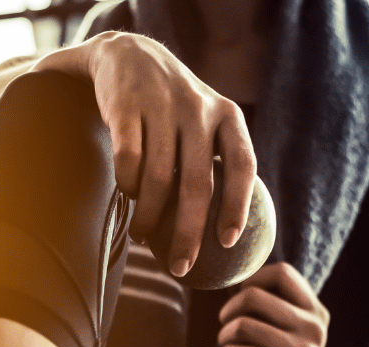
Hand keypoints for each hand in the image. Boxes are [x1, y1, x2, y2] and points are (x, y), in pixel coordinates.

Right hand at [37, 32, 255, 276]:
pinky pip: (128, 163)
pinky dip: (127, 187)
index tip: (229, 243)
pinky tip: (127, 197)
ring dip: (150, 219)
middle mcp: (199, 109)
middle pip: (197, 184)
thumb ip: (216, 161)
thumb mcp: (204, 120)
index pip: (242, 165)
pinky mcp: (126, 107)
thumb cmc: (171, 108)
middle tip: (182, 268)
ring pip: (158, 180)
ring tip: (144, 238)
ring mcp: (162, 106)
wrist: (127, 55)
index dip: (237, 206)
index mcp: (227, 115)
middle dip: (189, 234)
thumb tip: (227, 234)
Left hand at [214, 264, 332, 346]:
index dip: (251, 280)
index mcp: (315, 311)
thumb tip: (235, 281)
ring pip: (246, 326)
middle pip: (255, 297)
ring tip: (225, 346)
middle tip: (224, 327)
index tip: (238, 301)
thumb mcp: (287, 334)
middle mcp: (314, 328)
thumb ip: (271, 308)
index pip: (281, 273)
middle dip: (228, 311)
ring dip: (225, 336)